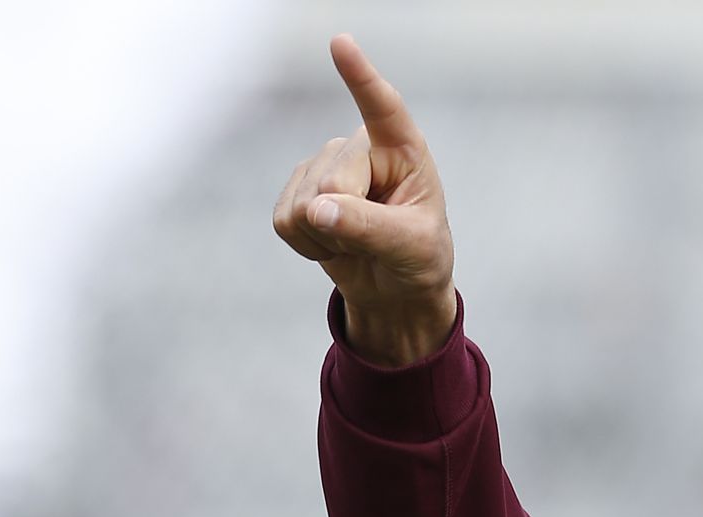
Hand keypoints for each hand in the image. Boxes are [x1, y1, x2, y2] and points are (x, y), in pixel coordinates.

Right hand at [272, 34, 455, 365]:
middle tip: (377, 241)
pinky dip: (308, 246)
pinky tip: (333, 244)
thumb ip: (370, 227)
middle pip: (331, 183)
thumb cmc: (418, 257)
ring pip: (303, 206)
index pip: (382, 109)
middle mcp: (358, 150)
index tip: (341, 43)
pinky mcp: (297, 192)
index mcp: (402, 150)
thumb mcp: (411, 245)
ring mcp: (322, 167)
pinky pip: (284, 222)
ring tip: (358, 242)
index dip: (360, 77)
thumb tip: (316, 210)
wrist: (395, 287)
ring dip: (328, 239)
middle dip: (347, 224)